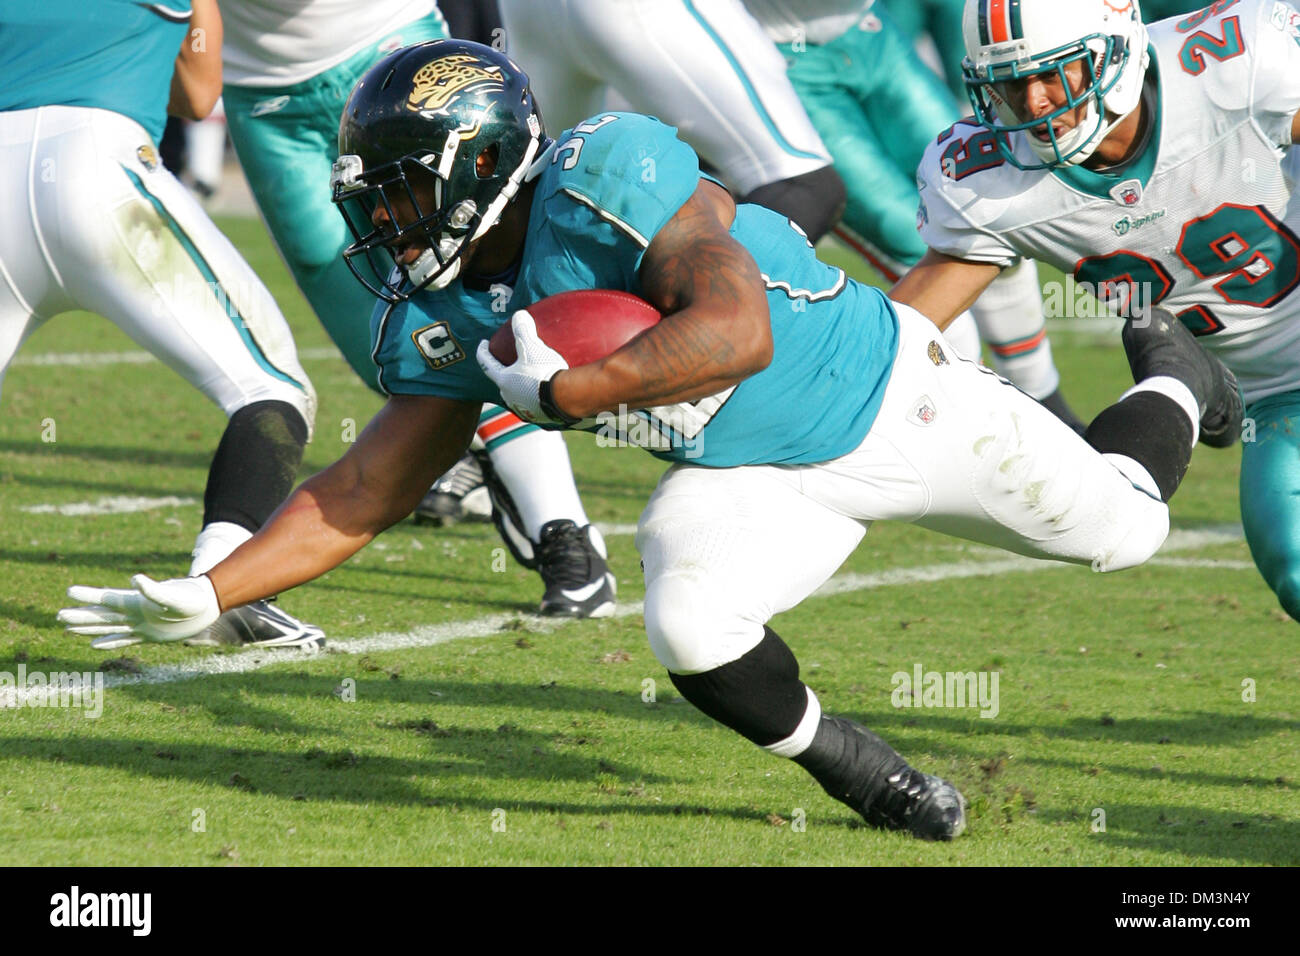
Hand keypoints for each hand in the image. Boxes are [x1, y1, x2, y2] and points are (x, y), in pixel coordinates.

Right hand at [58, 574, 220, 646]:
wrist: (206, 605)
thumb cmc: (190, 597)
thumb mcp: (171, 594)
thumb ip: (152, 589)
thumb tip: (134, 579)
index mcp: (136, 601)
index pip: (107, 598)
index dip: (89, 596)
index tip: (69, 591)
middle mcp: (134, 612)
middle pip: (102, 615)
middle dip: (81, 616)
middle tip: (58, 616)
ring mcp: (140, 624)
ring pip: (109, 627)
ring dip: (89, 628)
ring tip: (68, 628)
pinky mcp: (149, 635)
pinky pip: (125, 640)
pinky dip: (109, 641)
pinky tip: (94, 645)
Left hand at [476, 310, 577, 425]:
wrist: (565, 398)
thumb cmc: (543, 372)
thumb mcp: (532, 347)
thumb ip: (523, 330)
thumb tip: (519, 315)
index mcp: (504, 381)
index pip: (487, 364)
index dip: (483, 353)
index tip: (482, 344)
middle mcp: (510, 398)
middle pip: (502, 382)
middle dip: (503, 372)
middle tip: (508, 363)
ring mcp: (525, 409)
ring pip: (518, 395)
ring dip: (520, 387)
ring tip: (528, 378)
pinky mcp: (540, 417)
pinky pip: (535, 404)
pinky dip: (536, 396)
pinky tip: (545, 392)